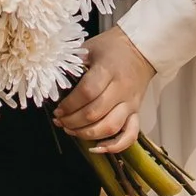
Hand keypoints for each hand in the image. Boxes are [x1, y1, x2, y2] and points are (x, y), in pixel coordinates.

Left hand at [55, 24, 154, 154]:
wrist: (141, 49)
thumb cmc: (113, 47)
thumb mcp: (90, 48)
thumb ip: (73, 64)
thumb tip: (54, 83)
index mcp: (108, 70)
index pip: (87, 92)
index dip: (69, 105)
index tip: (57, 109)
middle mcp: (121, 89)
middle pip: (95, 113)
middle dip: (72, 122)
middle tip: (60, 121)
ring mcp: (130, 103)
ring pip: (110, 127)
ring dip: (87, 134)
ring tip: (71, 130)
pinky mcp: (136, 112)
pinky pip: (130, 135)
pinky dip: (115, 146)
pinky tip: (98, 148)